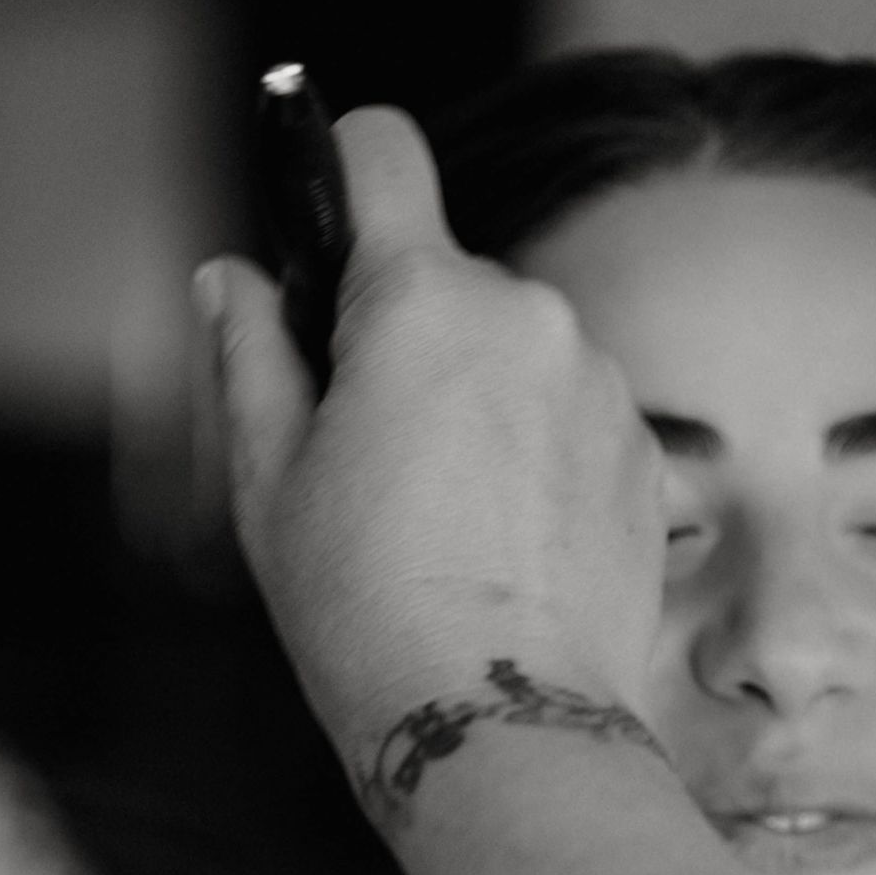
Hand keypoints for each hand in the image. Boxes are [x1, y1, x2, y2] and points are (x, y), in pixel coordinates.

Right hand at [194, 107, 668, 783]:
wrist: (502, 723)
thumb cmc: (368, 610)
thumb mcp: (269, 480)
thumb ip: (250, 354)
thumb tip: (231, 279)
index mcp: (421, 300)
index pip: (381, 152)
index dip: (340, 171)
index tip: (324, 230)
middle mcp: (529, 316)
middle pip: (446, 280)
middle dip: (403, 337)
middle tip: (365, 452)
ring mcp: (599, 384)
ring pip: (515, 352)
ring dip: (478, 400)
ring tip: (442, 519)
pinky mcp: (644, 453)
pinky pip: (571, 416)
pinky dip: (536, 456)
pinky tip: (503, 544)